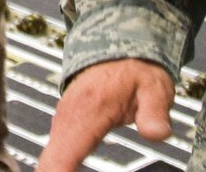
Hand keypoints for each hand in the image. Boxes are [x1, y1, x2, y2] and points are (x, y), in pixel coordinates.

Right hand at [36, 58, 174, 170]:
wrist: (119, 46)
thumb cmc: (137, 69)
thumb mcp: (154, 88)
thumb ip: (154, 112)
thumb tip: (157, 134)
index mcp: (88, 110)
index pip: (61, 157)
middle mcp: (68, 116)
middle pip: (49, 164)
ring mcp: (63, 119)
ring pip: (49, 158)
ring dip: (55, 171)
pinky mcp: (65, 123)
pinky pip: (54, 152)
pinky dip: (57, 167)